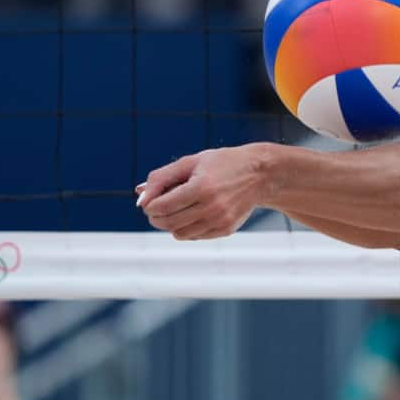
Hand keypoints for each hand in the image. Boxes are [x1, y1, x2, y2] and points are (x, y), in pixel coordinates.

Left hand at [138, 144, 268, 239]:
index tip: (150, 200)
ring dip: (169, 224)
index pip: (161, 206)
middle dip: (155, 217)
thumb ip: (161, 178)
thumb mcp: (190, 162)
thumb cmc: (221, 164)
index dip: (149, 205)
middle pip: (168, 223)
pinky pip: (195, 236)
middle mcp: (211, 206)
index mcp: (201, 187)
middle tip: (157, 208)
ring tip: (174, 210)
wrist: (259, 175)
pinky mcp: (226, 229)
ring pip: (179, 233)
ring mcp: (220, 220)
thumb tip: (140, 197)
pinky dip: (186, 228)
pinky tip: (192, 214)